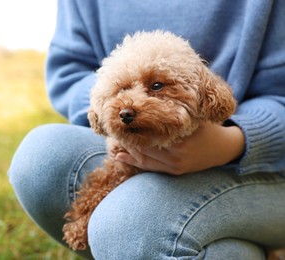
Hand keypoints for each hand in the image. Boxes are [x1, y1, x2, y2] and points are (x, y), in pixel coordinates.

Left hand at [115, 122, 244, 174]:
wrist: (224, 149)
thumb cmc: (206, 126)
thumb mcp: (193, 116)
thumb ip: (172, 113)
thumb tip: (144, 105)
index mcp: (181, 138)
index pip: (149, 132)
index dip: (133, 125)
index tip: (120, 117)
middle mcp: (177, 155)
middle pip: (143, 145)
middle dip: (126, 137)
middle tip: (113, 127)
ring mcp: (175, 166)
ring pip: (143, 157)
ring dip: (127, 149)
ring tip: (115, 138)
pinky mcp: (174, 172)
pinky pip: (149, 167)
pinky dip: (132, 162)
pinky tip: (119, 156)